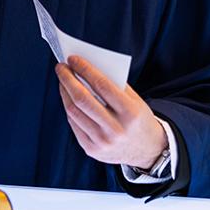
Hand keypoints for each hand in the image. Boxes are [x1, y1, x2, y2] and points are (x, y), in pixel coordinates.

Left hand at [56, 55, 166, 170]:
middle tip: (61, 67)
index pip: (102, 85)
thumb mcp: (135, 100)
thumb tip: (85, 67)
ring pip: (73, 111)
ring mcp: (102, 142)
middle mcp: (116, 129)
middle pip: (82, 99)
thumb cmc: (138, 119)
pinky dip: (69, 107)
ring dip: (64, 92)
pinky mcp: (91, 150)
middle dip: (68, 79)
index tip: (73, 58)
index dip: (85, 69)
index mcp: (130, 113)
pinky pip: (73, 124)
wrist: (148, 150)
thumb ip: (114, 84)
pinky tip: (68, 97)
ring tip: (62, 80)